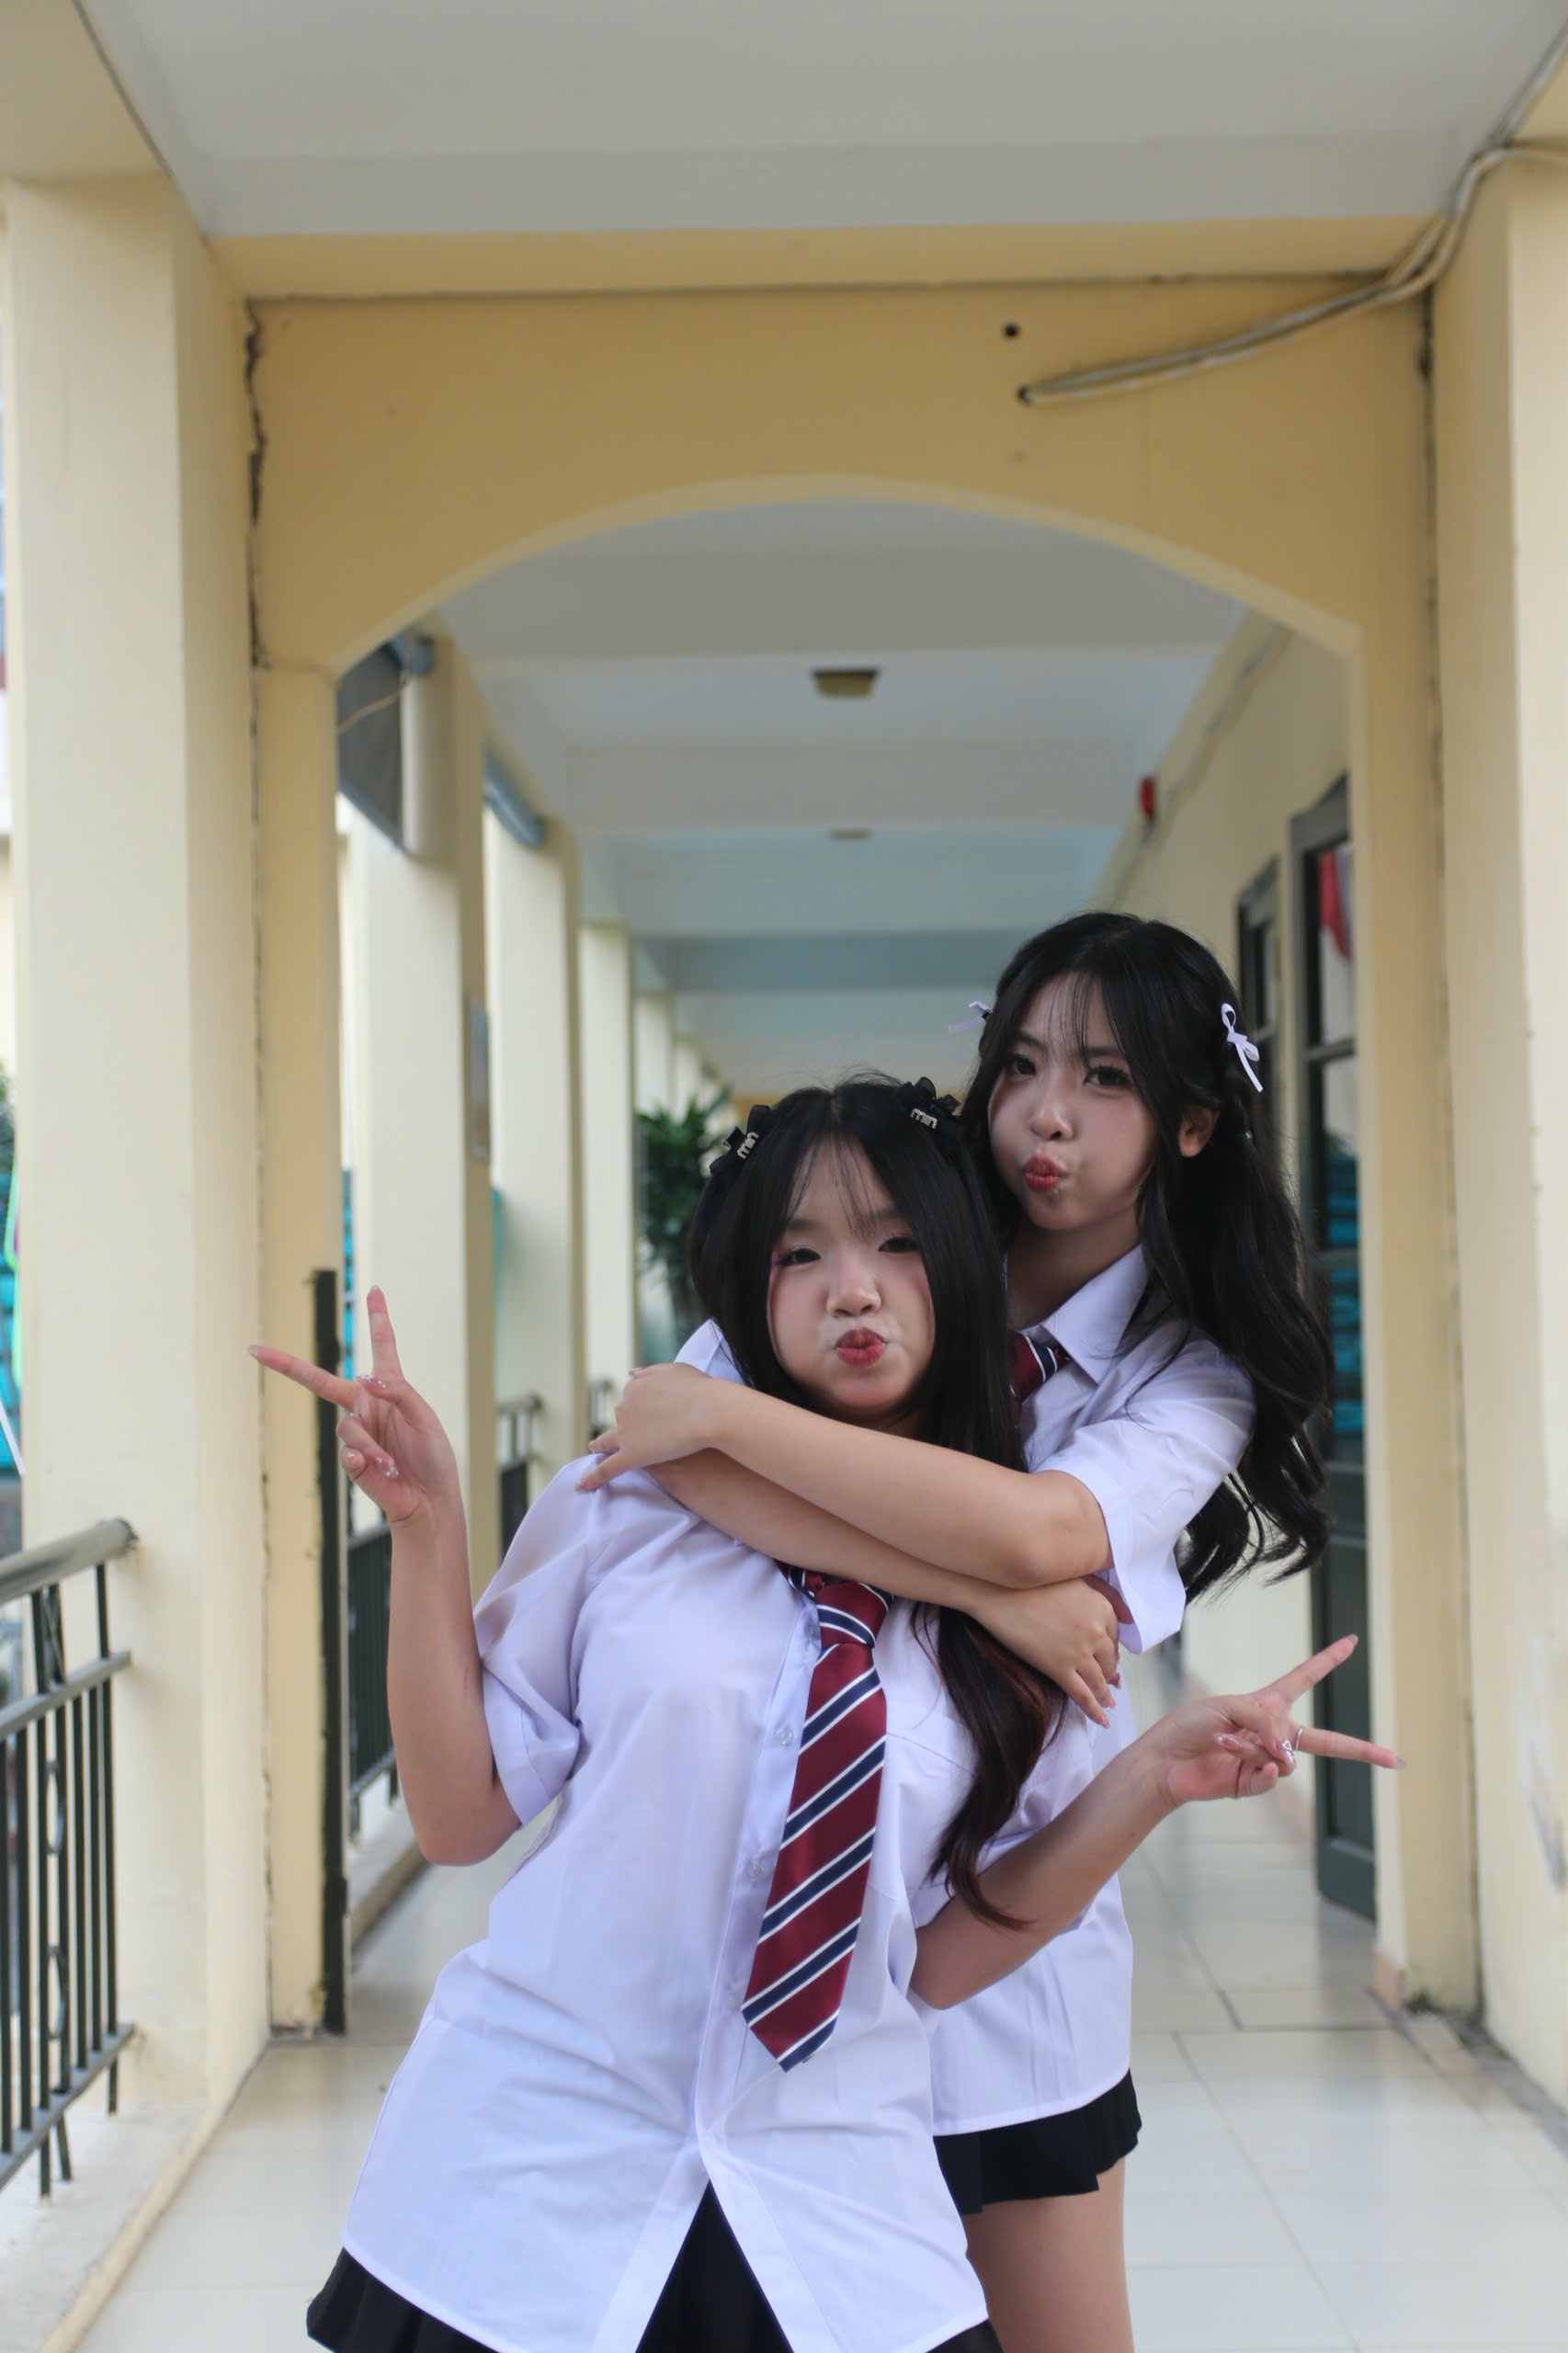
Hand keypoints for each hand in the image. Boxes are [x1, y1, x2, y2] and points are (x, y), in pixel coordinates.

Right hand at [250, 1286, 460, 1527]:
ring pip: (347, 1429)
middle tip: (257, 1351)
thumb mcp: (424, 1417)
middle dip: (287, 1366)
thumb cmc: (433, 1456)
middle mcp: (368, 1406)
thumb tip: (364, 1379)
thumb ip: (398, 1392)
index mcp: (390, 1389)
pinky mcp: (352, 1460)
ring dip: (372, 1447)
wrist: (429, 1500)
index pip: (382, 1347)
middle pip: (321, 1381)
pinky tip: (382, 1472)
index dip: (378, 1318)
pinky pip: (347, 1454)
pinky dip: (365, 1462)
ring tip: (392, 1464)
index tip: (374, 1290)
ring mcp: (358, 1433)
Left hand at [577, 1364, 725, 1491]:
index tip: (649, 1414)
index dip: (641, 1408)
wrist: (710, 1412)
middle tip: (638, 1434)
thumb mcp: (674, 1369)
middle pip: (621, 1419)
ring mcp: (626, 1432)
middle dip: (626, 1426)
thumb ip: (650, 1371)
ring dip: (604, 1445)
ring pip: (610, 1441)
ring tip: (595, 1450)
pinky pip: (608, 1469)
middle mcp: (625, 1408)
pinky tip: (582, 1486)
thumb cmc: (700, 1390)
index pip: (632, 1400)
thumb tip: (630, 1373)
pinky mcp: (631, 1455)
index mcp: (635, 1388)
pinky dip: (593, 1478)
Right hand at [975, 1576, 1126, 1726]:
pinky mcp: (1059, 1668)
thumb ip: (1102, 1593)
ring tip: (1108, 1702)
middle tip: (1109, 1681)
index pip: (1115, 1638)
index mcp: (1102, 1608)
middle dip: (1109, 1673)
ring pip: (1098, 1680)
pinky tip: (1102, 1719)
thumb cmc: (1034, 1581)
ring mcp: (1079, 1653)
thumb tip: (1125, 1616)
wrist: (1001, 1592)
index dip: (1111, 1651)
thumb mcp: (1076, 1579)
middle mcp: (1096, 1632)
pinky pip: (1082, 1695)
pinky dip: (1094, 1710)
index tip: (1108, 1658)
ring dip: (1104, 1694)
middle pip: (1109, 1661)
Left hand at [1152, 1636, 1403, 1805]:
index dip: (1328, 1660)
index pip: (1305, 1677)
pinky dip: (1256, 1767)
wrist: (1164, 1761)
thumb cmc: (1190, 1725)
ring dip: (1256, 1747)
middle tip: (1396, 1760)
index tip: (1351, 1641)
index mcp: (1267, 1702)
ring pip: (1287, 1756)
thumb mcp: (1228, 1707)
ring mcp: (1267, 1760)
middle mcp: (1273, 1732)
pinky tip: (1235, 1760)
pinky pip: (1273, 1776)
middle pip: (1327, 1740)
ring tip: (1225, 1742)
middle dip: (1363, 1750)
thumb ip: (1265, 1722)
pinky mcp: (1255, 1783)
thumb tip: (1288, 1753)